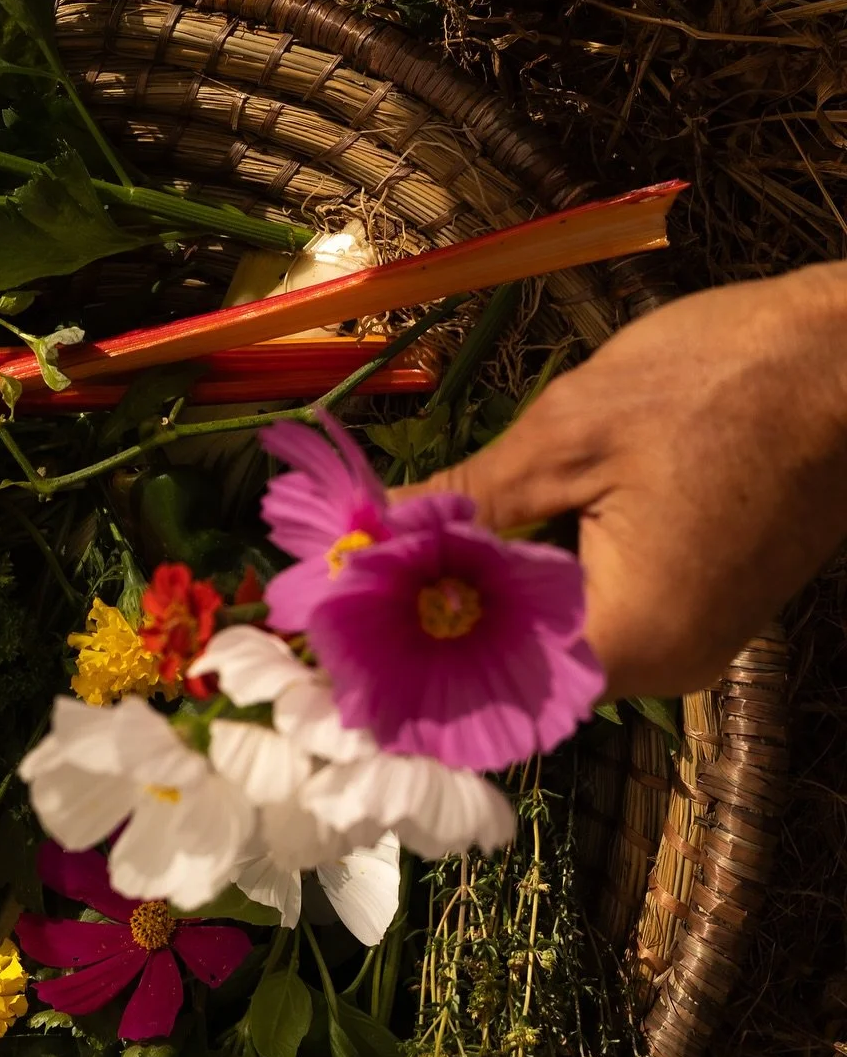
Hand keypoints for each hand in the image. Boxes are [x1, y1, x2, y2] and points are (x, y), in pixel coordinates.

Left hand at [398, 265, 846, 695]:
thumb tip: (369, 539)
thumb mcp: (568, 432)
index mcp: (631, 640)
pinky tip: (493, 531)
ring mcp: (691, 639)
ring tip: (410, 540)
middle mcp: (664, 666)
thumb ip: (465, 502)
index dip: (405, 642)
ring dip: (489, 588)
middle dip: (438, 610)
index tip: (337, 606)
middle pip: (518, 663)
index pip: (486, 676)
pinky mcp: (704, 604)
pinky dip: (543, 574)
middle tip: (361, 562)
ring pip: (557, 634)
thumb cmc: (719, 381)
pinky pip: (600, 608)